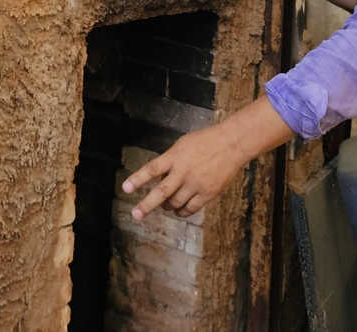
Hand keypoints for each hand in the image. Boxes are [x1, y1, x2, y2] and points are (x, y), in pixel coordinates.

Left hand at [121, 125, 248, 219]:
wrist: (231, 144)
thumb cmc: (205, 141)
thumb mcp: (182, 145)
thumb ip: (170, 160)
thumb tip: (159, 176)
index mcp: (175, 156)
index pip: (152, 169)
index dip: (138, 179)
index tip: (125, 189)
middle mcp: (183, 171)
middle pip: (162, 192)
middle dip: (147, 205)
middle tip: (136, 214)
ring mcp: (196, 184)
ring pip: (175, 203)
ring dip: (166, 207)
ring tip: (164, 206)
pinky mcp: (208, 193)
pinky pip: (190, 208)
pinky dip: (181, 212)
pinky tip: (178, 211)